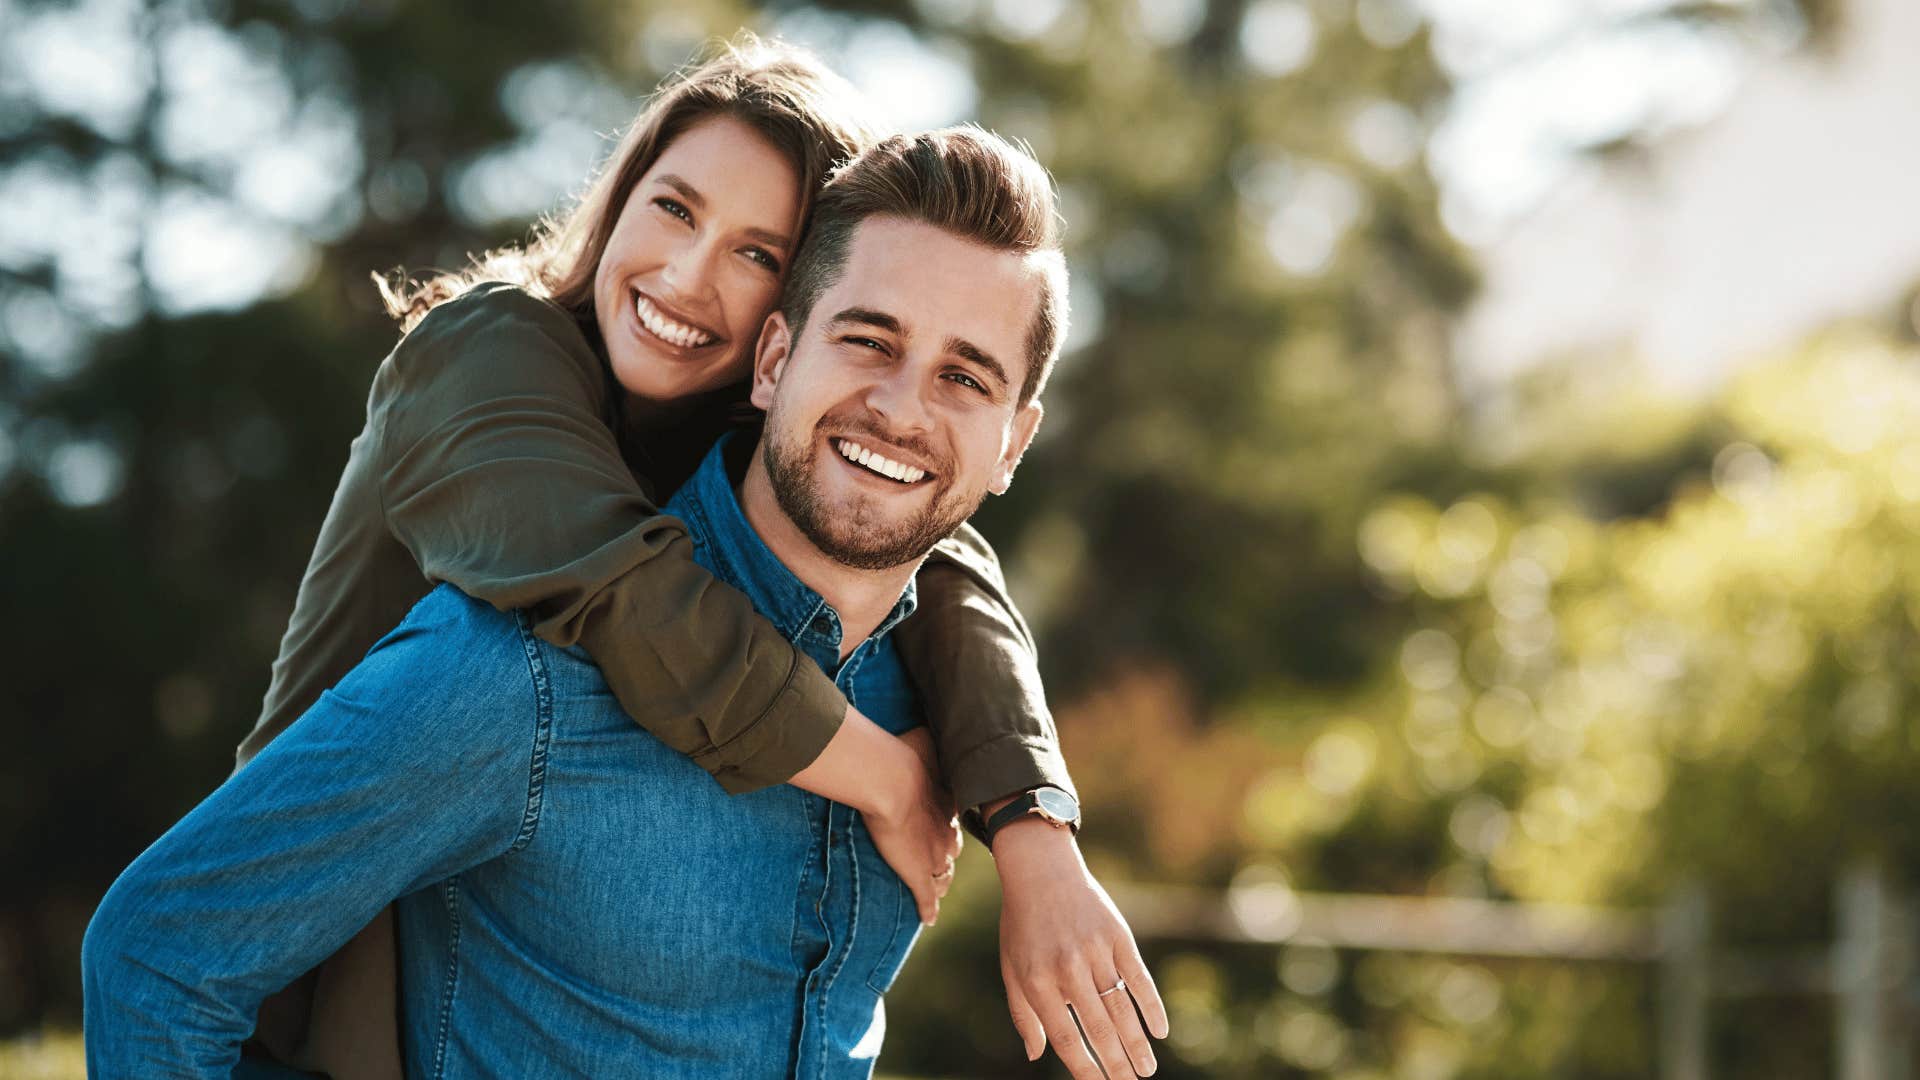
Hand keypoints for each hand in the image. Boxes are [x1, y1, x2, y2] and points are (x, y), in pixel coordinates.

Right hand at [865, 727, 962, 924]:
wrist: (892, 779)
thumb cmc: (904, 756)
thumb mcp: (922, 740)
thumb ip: (925, 736)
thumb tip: (926, 718)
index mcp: (947, 804)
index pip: (951, 821)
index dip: (947, 824)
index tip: (943, 823)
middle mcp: (946, 832)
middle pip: (951, 850)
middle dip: (947, 854)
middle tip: (941, 857)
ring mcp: (933, 856)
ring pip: (942, 876)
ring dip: (939, 882)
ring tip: (935, 889)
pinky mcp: (917, 874)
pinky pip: (926, 898)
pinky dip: (928, 908)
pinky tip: (928, 918)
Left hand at [994, 823, 1168, 1077]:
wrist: (1041, 871)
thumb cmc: (1023, 926)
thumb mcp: (1012, 968)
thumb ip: (1024, 1014)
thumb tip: (1036, 1055)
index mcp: (1038, 981)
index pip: (1065, 1036)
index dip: (1084, 1066)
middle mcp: (1068, 969)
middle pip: (1098, 1027)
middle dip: (1117, 1063)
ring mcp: (1096, 951)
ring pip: (1121, 1007)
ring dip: (1137, 1042)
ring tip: (1147, 1070)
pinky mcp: (1118, 936)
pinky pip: (1138, 977)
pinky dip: (1151, 1005)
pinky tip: (1160, 1030)